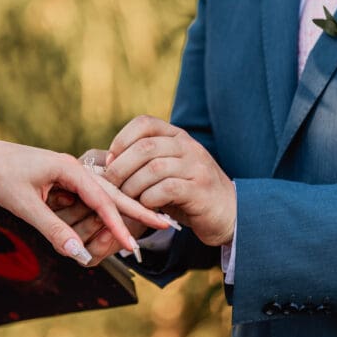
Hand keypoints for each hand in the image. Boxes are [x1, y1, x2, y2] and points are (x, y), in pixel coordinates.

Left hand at [0, 139, 171, 264]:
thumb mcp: (25, 206)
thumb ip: (53, 229)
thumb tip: (78, 253)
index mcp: (69, 169)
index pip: (103, 200)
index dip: (119, 225)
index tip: (135, 245)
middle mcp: (73, 168)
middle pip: (113, 193)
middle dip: (138, 210)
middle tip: (166, 225)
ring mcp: (68, 173)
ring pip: (102, 195)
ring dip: (122, 211)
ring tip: (149, 222)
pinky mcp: (60, 179)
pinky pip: (87, 197)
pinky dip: (102, 210)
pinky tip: (114, 218)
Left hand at [104, 115, 235, 246]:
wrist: (229, 212)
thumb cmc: (188, 193)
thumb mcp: (167, 170)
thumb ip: (144, 162)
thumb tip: (107, 163)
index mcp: (177, 136)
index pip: (145, 123)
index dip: (122, 139)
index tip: (110, 160)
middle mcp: (188, 146)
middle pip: (145, 147)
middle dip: (120, 167)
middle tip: (110, 185)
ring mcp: (196, 167)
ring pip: (154, 169)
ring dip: (132, 186)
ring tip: (126, 199)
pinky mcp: (200, 190)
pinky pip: (166, 189)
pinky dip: (149, 198)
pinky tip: (146, 206)